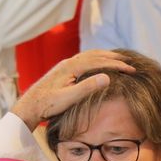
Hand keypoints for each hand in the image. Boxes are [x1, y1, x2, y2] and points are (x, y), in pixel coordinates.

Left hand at [11, 51, 134, 129]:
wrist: (29, 106)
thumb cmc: (48, 105)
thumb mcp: (69, 98)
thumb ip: (87, 87)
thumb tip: (107, 77)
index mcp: (72, 67)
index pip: (100, 62)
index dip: (117, 65)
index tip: (131, 69)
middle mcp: (69, 62)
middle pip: (96, 55)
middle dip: (114, 58)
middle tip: (130, 61)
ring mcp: (65, 65)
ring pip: (89, 55)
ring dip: (105, 56)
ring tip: (117, 59)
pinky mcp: (63, 70)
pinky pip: (83, 59)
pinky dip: (95, 58)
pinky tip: (98, 64)